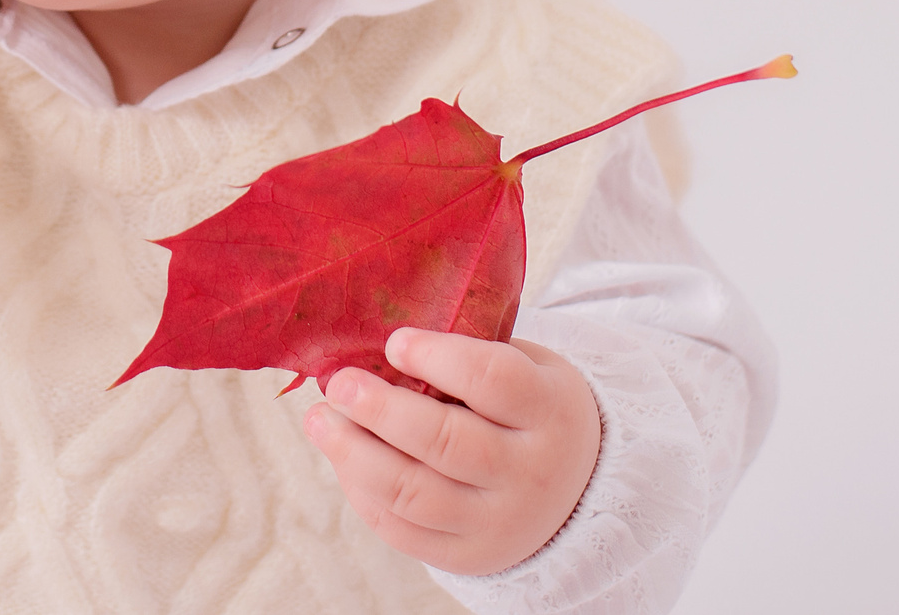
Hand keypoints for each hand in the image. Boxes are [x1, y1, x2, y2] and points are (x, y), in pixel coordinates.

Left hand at [304, 328, 600, 576]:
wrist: (578, 489)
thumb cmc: (528, 408)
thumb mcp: (526, 368)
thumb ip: (469, 355)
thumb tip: (378, 344)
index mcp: (548, 410)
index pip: (493, 381)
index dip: (438, 357)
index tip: (394, 342)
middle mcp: (530, 472)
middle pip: (446, 442)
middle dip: (381, 410)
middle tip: (340, 384)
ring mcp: (500, 521)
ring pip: (415, 494)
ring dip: (355, 455)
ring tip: (320, 421)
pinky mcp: (469, 555)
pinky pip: (403, 531)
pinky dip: (363, 494)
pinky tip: (343, 459)